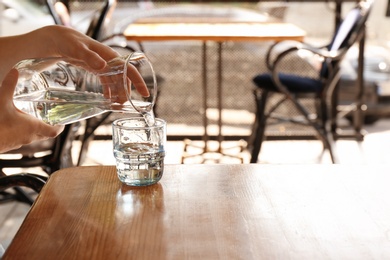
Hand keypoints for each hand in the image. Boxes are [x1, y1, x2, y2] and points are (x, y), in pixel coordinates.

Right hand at [0, 69, 63, 152]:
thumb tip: (14, 72)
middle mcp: (29, 137)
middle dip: (49, 126)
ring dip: (36, 129)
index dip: (60, 128)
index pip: (54, 132)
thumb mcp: (3, 101)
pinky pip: (22, 138)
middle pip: (45, 134)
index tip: (63, 123)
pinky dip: (23, 132)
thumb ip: (9, 86)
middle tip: (48, 117)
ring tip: (32, 118)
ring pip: (33, 137)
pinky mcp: (10, 144)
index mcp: (33, 127)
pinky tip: (16, 124)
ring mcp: (19, 142)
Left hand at [33, 26, 148, 98]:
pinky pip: (107, 81)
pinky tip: (108, 99)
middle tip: (124, 106)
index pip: (128, 69)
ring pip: (116, 81)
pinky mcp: (97, 69)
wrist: (59, 40)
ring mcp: (103, 65)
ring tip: (117, 106)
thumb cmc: (68, 42)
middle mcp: (109, 61)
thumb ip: (90, 57)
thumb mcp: (77, 49)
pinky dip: (109, 90)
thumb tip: (103, 66)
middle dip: (126, 92)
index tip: (144, 93)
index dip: (138, 81)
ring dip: (118, 93)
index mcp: (109, 56)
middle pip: (123, 78)